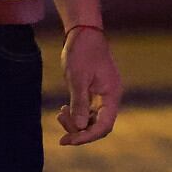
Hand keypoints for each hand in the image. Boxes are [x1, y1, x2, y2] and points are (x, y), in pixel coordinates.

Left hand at [57, 25, 120, 145]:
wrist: (83, 31)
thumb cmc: (82, 51)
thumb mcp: (78, 78)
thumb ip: (80, 103)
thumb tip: (80, 127)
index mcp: (112, 94)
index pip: (104, 125)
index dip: (87, 136)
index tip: (69, 140)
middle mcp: (110, 97)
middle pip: (98, 125)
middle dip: (79, 129)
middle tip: (59, 120)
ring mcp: (103, 94)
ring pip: (92, 119)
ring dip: (76, 121)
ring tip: (60, 114)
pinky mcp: (95, 91)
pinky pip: (89, 110)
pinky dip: (77, 113)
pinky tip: (64, 110)